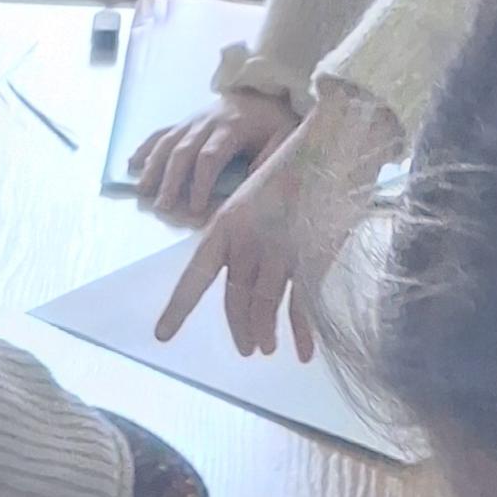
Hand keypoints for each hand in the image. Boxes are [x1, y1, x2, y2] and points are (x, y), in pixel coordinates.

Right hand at [130, 84, 298, 226]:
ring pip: (167, 142)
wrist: (263, 92)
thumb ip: (270, 159)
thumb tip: (250, 185)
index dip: (200, 183)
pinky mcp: (185, 121)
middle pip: (183, 151)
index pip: (210, 157)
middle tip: (164, 207)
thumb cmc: (273, 122)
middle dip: (171, 180)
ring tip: (143, 192)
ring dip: (153, 167)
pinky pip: (161, 133)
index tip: (196, 209)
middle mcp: (207, 121)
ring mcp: (193, 120)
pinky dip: (145, 148)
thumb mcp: (283, 137)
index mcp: (232, 127)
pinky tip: (132, 165)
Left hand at [159, 80, 402, 361]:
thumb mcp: (254, 201)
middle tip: (246, 349)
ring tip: (266, 348)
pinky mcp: (309, 258)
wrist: (335, 144)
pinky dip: (300, 331)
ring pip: (265, 306)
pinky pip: (300, 305)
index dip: (179, 307)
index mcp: (226, 224)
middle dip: (239, 327)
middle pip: (236, 297)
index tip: (162, 336)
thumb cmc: (294, 171)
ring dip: (265, 332)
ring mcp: (279, 251)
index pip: (197, 274)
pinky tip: (300, 352)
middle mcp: (248, 241)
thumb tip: (242, 278)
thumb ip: (244, 238)